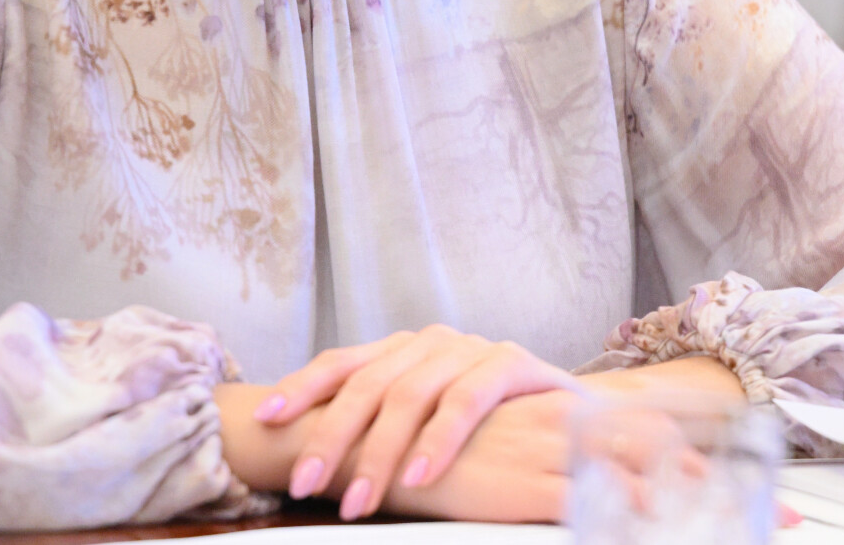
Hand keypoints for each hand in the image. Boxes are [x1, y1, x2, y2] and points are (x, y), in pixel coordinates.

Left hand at [254, 325, 578, 519]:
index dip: (301, 386)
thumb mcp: (427, 424)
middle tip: (307, 484)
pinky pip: (468, 400)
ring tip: (360, 501)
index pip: (343, 362)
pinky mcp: (511, 363)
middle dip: (332, 436)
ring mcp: (471, 348)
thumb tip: (314, 461)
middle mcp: (431, 341)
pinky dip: (440, 439)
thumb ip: (383, 427)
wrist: (580, 413)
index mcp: (404, 350)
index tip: (264, 419)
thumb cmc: (492, 428)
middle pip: (368, 382)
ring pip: (411, 394)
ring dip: (381, 452)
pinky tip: (420, 475)